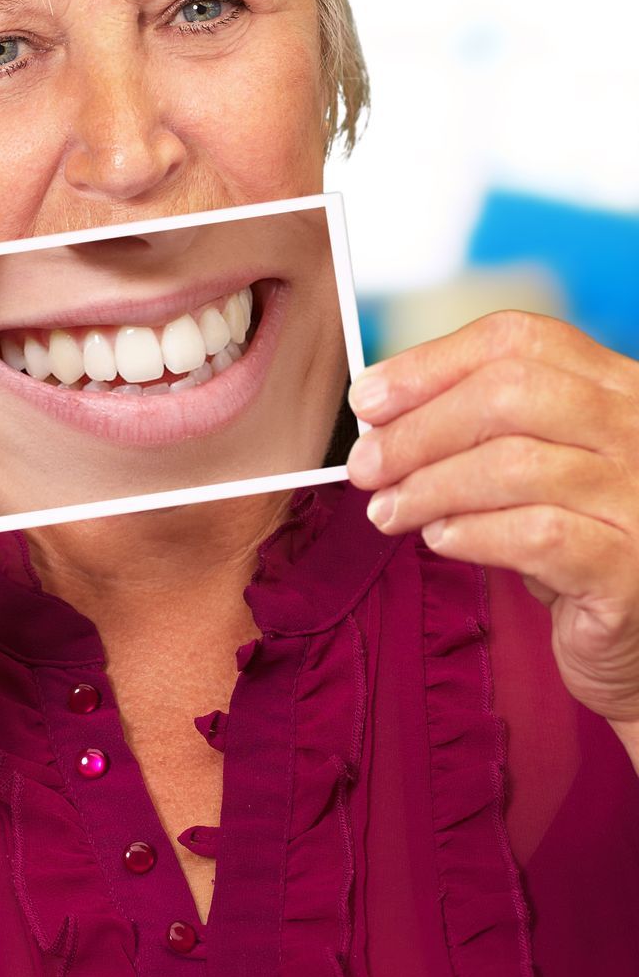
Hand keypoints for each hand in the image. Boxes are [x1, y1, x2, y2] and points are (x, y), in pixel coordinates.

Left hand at [348, 310, 638, 753]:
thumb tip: (378, 415)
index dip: (430, 363)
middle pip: (510, 393)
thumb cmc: (573, 543)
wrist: (636, 636)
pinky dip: (471, 533)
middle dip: (417, 430)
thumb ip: (477, 430)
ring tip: (389, 512)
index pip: (520, 340)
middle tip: (365, 467)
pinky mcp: (631, 569)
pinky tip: (441, 539)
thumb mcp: (533, 468)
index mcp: (616, 389)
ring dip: (428, 487)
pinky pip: (538, 535)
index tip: (368, 399)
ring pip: (515, 464)